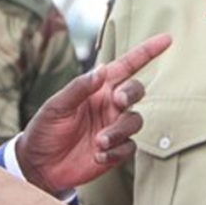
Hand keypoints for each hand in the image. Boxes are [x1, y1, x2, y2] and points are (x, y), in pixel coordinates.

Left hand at [16, 33, 171, 194]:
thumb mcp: (56, 106)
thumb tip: (101, 70)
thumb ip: (79, 87)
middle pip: (136, 90)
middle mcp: (109, 105)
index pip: (126, 66)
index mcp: (97, 88)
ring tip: (98, 141)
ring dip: (119, 131)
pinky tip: (97, 155)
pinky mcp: (116, 151)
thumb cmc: (45, 129)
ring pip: (135, 121)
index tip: (166, 40)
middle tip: (117, 101)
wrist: (39, 165)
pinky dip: (116, 151)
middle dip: (131, 93)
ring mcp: (114, 127)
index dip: (147, 52)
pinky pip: (130, 147)